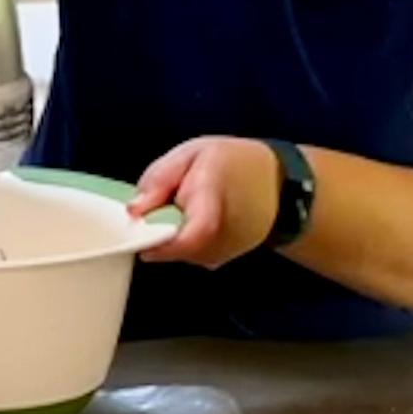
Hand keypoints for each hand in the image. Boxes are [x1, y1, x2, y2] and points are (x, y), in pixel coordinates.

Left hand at [131, 138, 281, 268]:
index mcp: (212, 206)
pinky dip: (180, 237)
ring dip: (168, 232)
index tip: (139, 226)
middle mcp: (217, 239)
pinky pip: (185, 253)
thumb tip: (134, 209)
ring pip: (174, 251)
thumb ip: (161, 178)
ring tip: (183, 205)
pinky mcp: (217, 260)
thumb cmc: (235, 163)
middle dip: (154, 227)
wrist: (278, 184)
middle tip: (162, 203)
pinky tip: (193, 217)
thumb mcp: (193, 153)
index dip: (155, 240)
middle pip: (168, 246)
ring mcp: (219, 254)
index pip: (185, 239)